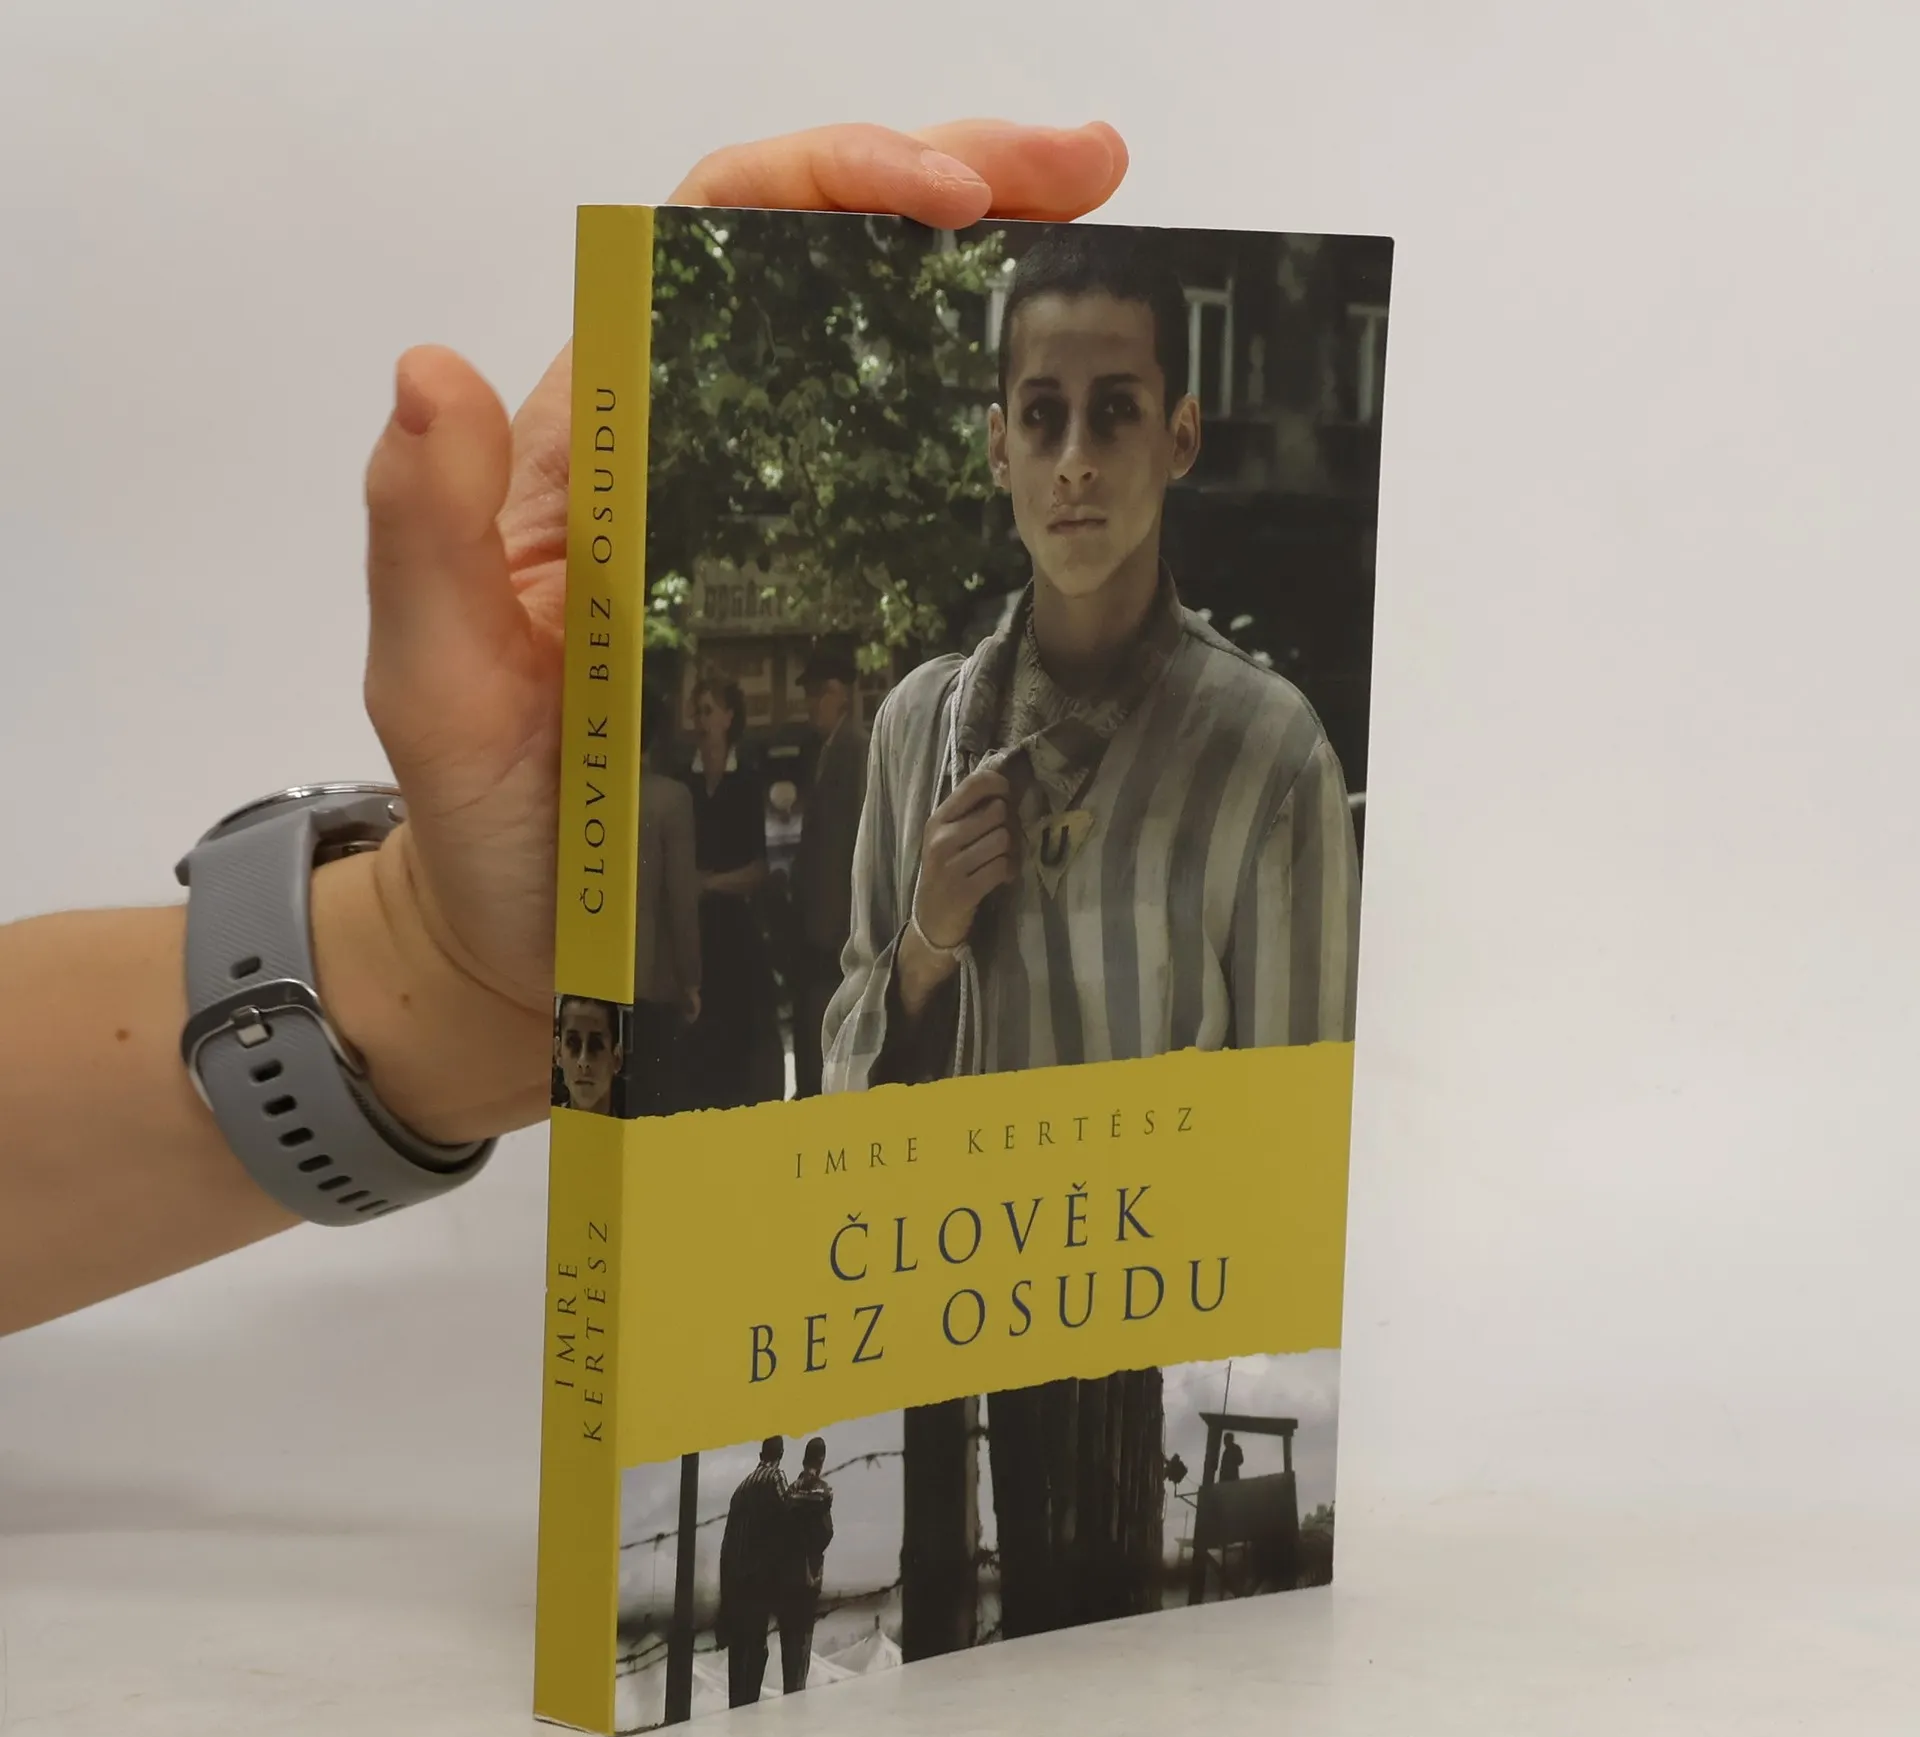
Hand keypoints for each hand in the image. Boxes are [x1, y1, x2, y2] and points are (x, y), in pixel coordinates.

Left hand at [332, 120, 1127, 1141]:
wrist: (535, 939)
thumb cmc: (488, 823)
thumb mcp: (436, 689)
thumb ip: (421, 540)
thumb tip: (433, 372)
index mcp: (600, 441)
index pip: (707, 241)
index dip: (827, 182)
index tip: (944, 195)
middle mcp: (683, 455)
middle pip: (813, 261)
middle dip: (951, 184)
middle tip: (1086, 174)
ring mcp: (755, 528)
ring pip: (870, 353)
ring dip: (984, 275)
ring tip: (1101, 231)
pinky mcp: (808, 606)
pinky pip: (900, 484)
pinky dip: (978, 419)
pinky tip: (1048, 404)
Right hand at [897, 767, 1015, 1013]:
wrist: (931, 921)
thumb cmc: (945, 873)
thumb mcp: (947, 839)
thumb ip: (970, 813)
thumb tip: (1006, 788)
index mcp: (938, 820)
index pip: (975, 784)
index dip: (1000, 785)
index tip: (1007, 796)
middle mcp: (941, 839)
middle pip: (997, 812)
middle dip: (1009, 824)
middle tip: (1006, 839)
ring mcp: (951, 865)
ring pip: (1004, 839)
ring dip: (1012, 850)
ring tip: (1002, 860)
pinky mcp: (965, 889)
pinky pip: (1003, 866)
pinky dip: (1010, 871)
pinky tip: (1003, 877)